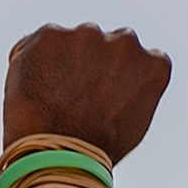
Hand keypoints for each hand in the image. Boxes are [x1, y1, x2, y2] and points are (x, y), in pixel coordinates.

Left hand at [2, 25, 171, 163]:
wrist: (60, 154)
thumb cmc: (97, 149)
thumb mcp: (135, 120)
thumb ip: (133, 88)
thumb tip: (119, 78)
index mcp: (154, 64)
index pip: (140, 59)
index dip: (118, 77)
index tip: (104, 94)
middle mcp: (126, 41)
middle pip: (106, 44)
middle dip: (91, 62)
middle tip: (75, 96)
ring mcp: (88, 34)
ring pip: (73, 42)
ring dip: (63, 59)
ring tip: (52, 98)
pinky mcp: (51, 33)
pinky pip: (40, 43)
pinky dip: (34, 60)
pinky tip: (34, 91)